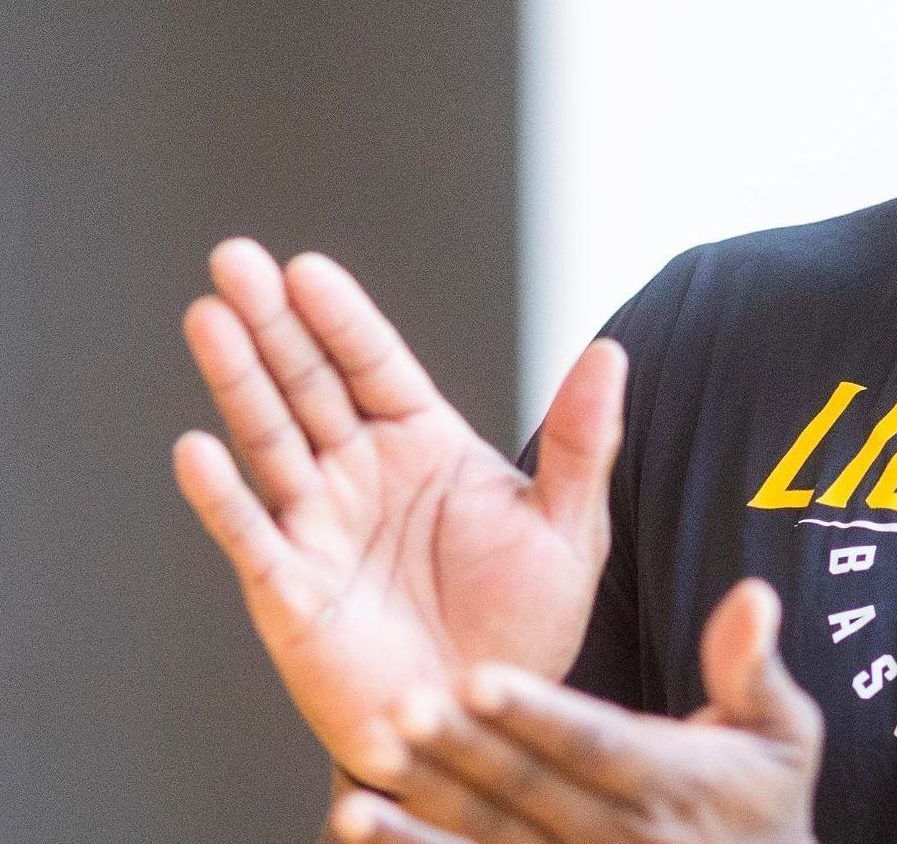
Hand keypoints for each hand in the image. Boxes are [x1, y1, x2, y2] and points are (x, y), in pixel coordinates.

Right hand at [172, 237, 628, 782]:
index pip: (375, 364)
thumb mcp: (569, 527)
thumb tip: (612, 352)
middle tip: (235, 259)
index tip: (306, 266)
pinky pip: (252, 536)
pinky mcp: (292, 592)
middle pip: (310, 384)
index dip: (341, 317)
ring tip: (208, 317)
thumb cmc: (525, 624)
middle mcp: (363, 474)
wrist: (487, 724)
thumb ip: (582, 441)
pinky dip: (223, 495)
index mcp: (425, 445)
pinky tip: (197, 449)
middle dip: (271, 323)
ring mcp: (321, 528)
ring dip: (239, 381)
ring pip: (271, 440)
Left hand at [329, 578, 823, 843]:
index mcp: (673, 782)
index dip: (535, 714)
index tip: (478, 676)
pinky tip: (364, 830)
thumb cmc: (766, 807)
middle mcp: (623, 838)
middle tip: (398, 708)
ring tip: (361, 781)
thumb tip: (753, 594)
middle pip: (528, 793)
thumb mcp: (785, 736)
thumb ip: (753, 667)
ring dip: (420, 818)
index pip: (595, 744)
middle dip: (460, 752)